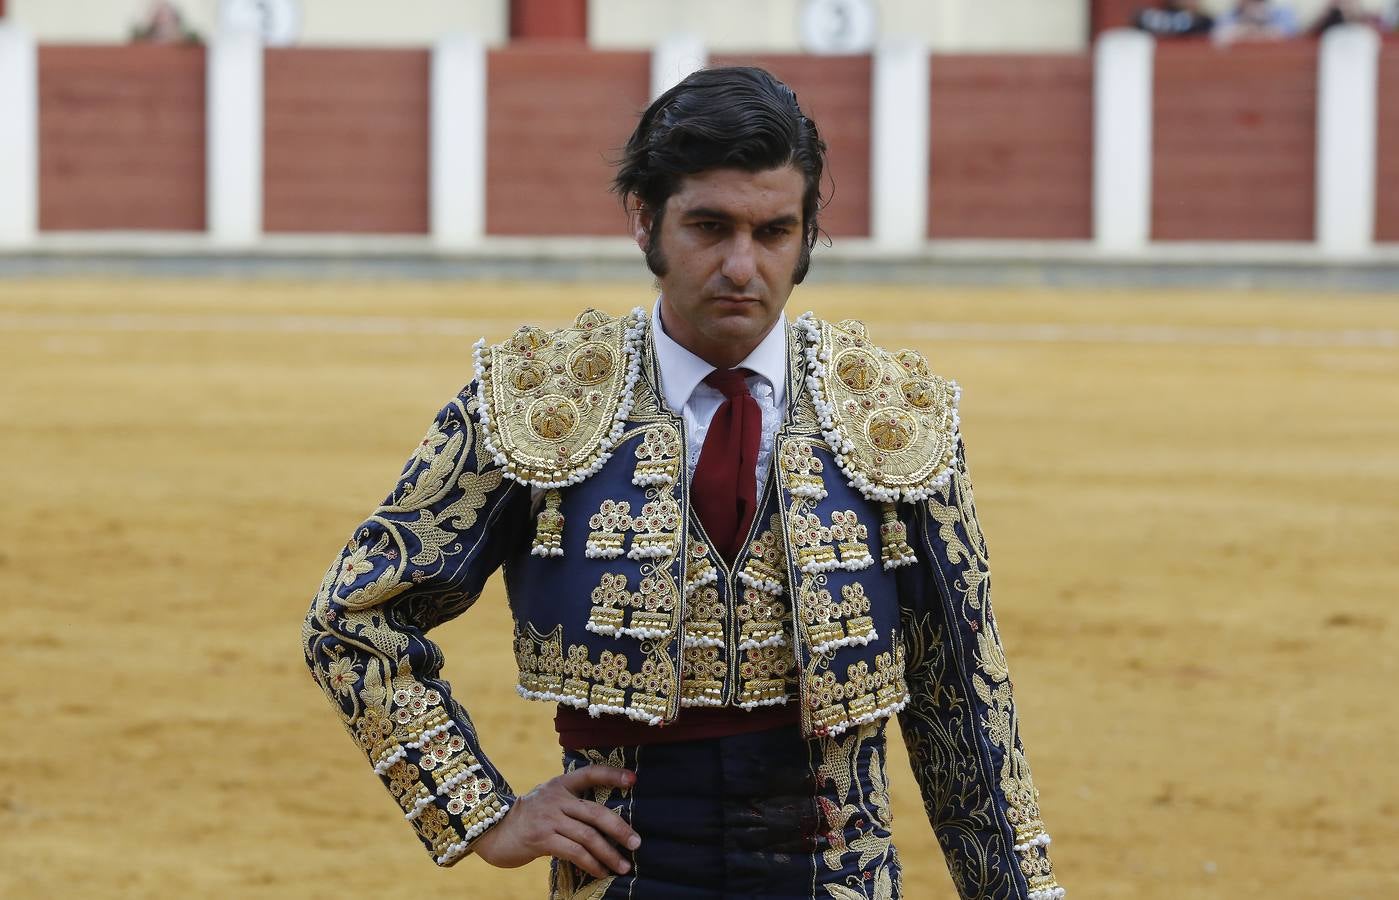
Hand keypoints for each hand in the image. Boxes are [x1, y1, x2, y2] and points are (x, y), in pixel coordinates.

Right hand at [473, 765, 640, 877]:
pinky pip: (574, 852)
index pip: (590, 773)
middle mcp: (556, 798)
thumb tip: (607, 821)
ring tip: (624, 866)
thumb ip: (571, 803)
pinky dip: (592, 863)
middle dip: (620, 829)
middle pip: (596, 812)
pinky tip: (602, 871)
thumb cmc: (528, 818)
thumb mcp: (547, 800)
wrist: (491, 830)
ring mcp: (548, 819)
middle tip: (637, 843)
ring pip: (587, 836)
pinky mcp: (541, 839)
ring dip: (609, 853)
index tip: (634, 780)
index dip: (612, 774)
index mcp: (560, 784)